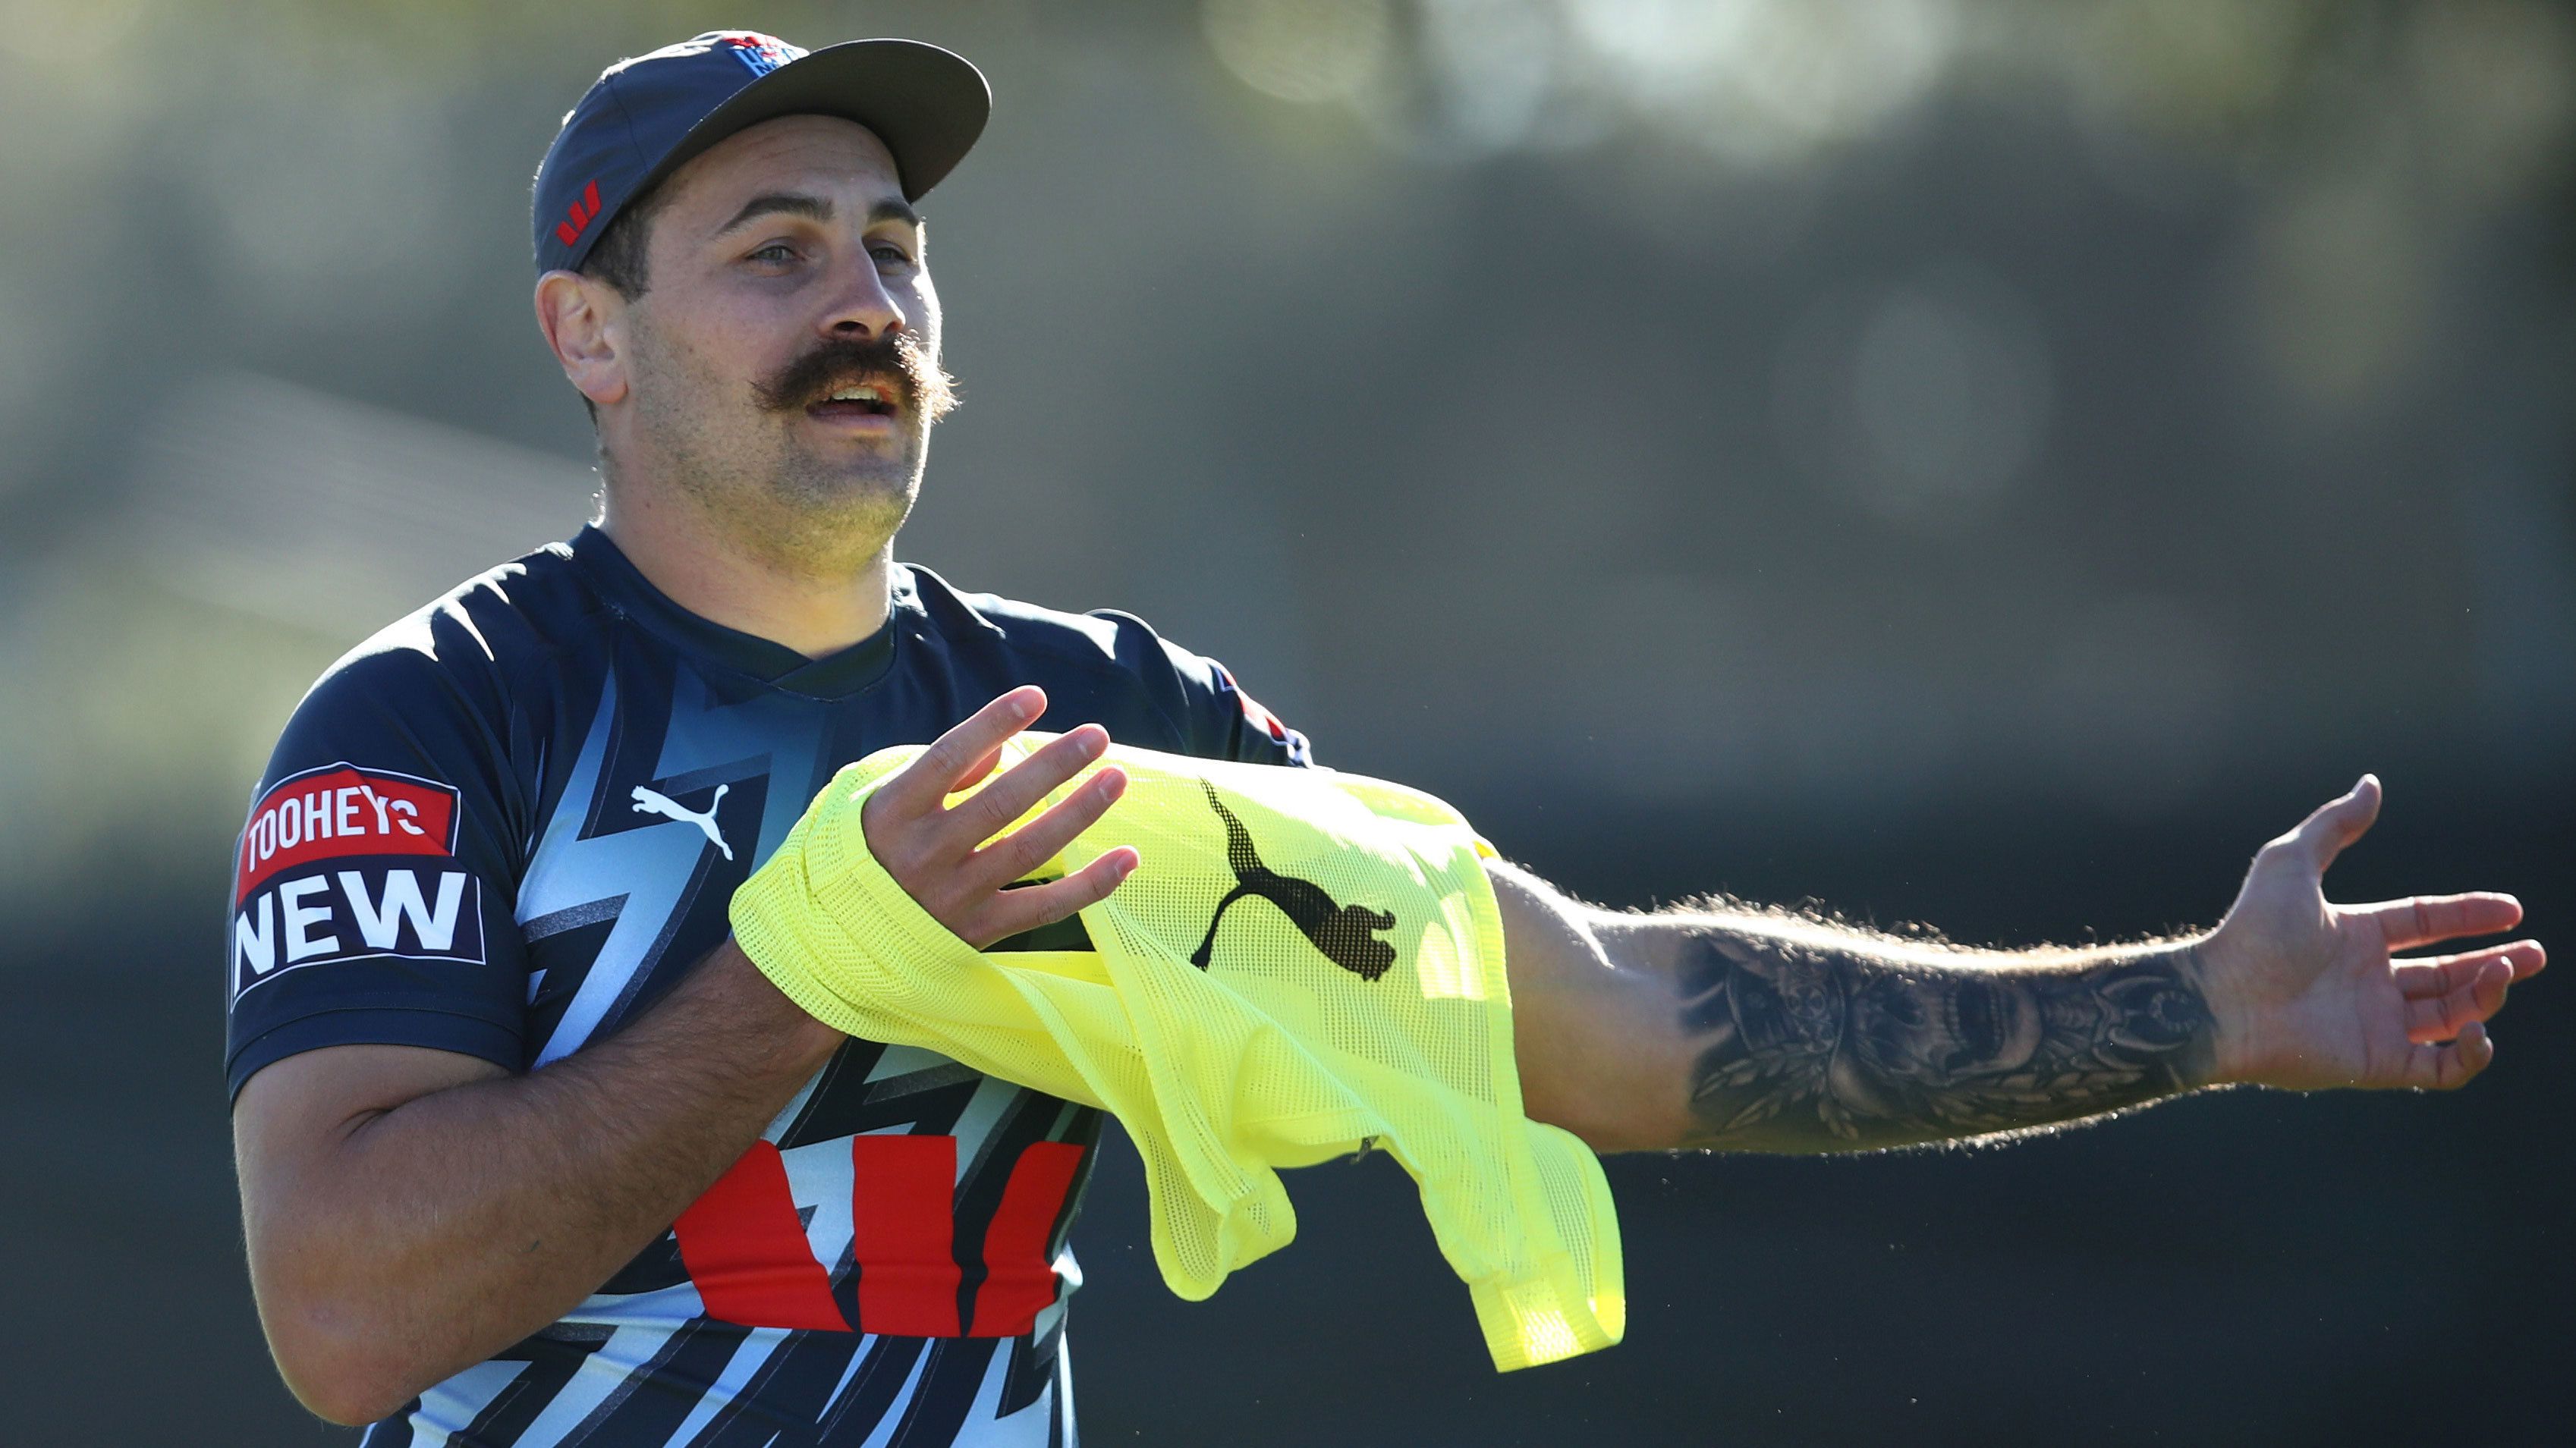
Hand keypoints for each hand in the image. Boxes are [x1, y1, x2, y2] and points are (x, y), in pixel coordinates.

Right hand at [859, 686, 1137, 948]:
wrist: (835, 942)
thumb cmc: (865, 855)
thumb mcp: (878, 803)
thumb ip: (938, 775)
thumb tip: (1001, 747)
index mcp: (893, 814)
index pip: (949, 759)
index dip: (994, 723)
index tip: (1036, 697)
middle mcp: (924, 855)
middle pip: (1001, 803)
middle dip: (1054, 765)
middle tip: (1096, 736)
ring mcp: (954, 897)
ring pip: (1029, 850)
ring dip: (1079, 813)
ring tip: (1116, 778)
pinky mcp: (979, 932)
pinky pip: (1045, 908)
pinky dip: (1091, 885)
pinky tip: (1126, 857)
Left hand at [2199, 775, 2543, 1090]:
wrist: (2222, 1001)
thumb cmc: (2253, 932)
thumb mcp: (2291, 862)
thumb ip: (2334, 824)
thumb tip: (2372, 783)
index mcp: (2354, 935)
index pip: (2425, 923)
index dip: (2469, 915)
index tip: (2513, 911)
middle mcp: (2368, 980)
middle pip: (2447, 974)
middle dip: (2495, 964)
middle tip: (2536, 955)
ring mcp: (2375, 1023)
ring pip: (2452, 1015)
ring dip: (2487, 996)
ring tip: (2504, 972)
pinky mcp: (2376, 1064)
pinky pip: (2440, 1069)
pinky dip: (2471, 1055)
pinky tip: (2482, 1028)